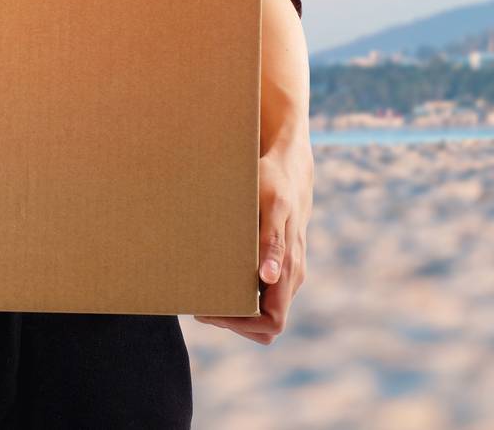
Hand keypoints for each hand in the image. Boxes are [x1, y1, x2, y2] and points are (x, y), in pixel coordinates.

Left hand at [193, 144, 311, 344]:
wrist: (287, 166)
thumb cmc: (275, 184)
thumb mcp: (271, 207)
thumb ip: (272, 243)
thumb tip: (268, 278)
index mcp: (290, 269)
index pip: (272, 323)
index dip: (243, 324)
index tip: (214, 310)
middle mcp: (290, 277)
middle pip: (264, 326)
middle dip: (234, 321)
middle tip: (202, 305)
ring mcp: (285, 272)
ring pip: (261, 313)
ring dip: (234, 311)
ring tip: (204, 294)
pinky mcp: (276, 264)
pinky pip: (259, 295)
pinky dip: (237, 297)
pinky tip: (215, 280)